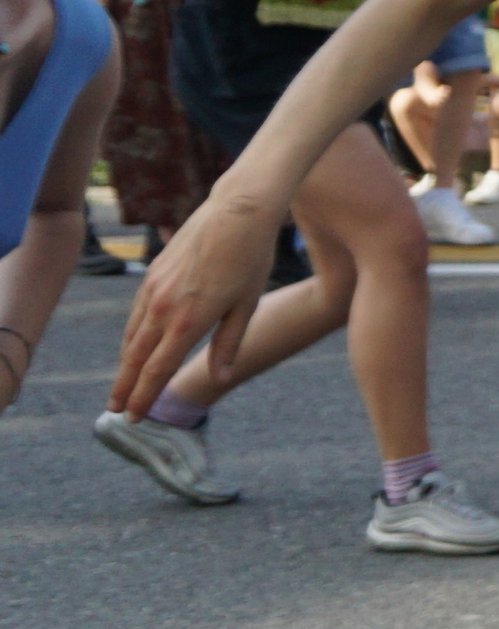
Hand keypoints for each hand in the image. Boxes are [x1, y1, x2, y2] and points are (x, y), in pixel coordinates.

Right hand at [111, 190, 284, 416]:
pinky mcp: (152, 275)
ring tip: (123, 384)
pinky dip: (133, 336)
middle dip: (125, 386)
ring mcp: (154, 289)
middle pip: (136, 357)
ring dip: (126, 363)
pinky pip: (137, 314)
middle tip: (116, 410)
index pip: (157, 369)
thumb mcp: (247, 306)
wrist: (237, 212)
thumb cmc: (251, 260)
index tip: (134, 415)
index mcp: (188, 321)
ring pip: (133, 335)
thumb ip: (229, 344)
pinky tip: (136, 346)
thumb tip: (220, 377)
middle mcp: (163, 307)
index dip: (144, 395)